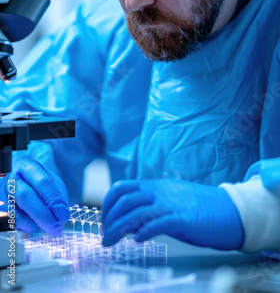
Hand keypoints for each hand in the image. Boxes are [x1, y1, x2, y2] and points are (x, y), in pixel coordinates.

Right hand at [0, 156, 69, 234]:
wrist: (5, 181)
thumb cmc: (27, 181)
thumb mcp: (40, 178)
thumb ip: (53, 190)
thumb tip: (62, 211)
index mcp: (26, 165)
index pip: (43, 182)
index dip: (55, 200)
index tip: (64, 215)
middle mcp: (11, 177)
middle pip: (27, 197)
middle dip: (45, 216)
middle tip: (56, 228)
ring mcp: (1, 192)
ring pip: (17, 212)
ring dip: (33, 223)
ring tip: (41, 223)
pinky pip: (12, 222)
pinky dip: (23, 225)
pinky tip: (27, 221)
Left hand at [102, 179, 243, 249]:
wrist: (229, 210)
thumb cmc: (200, 208)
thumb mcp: (171, 200)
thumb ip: (153, 205)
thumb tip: (131, 218)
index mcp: (155, 186)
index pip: (122, 188)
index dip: (107, 204)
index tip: (104, 220)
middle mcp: (160, 192)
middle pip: (123, 201)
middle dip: (108, 219)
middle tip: (105, 235)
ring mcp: (170, 204)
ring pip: (134, 213)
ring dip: (118, 229)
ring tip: (110, 242)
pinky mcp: (181, 219)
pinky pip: (155, 224)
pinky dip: (142, 232)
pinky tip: (136, 241)